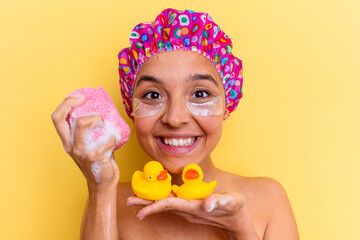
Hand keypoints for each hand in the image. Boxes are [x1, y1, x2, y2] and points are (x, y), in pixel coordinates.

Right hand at [51, 95, 119, 191]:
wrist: (103, 183)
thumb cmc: (99, 160)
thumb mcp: (90, 143)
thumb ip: (92, 129)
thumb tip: (104, 109)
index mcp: (68, 140)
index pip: (57, 118)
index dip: (66, 103)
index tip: (80, 98)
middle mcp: (71, 145)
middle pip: (63, 118)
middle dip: (77, 105)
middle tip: (91, 105)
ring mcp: (80, 152)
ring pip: (82, 124)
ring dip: (97, 119)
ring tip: (106, 125)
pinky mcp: (94, 158)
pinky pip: (104, 140)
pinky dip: (112, 138)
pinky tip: (115, 141)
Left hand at [127, 192, 259, 238]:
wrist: (236, 218)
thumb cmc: (235, 207)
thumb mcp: (232, 202)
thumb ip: (219, 201)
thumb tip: (207, 204)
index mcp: (194, 207)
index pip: (171, 205)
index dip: (155, 207)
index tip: (140, 212)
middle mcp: (188, 209)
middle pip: (162, 205)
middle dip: (146, 203)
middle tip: (128, 201)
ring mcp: (188, 208)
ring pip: (165, 203)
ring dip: (150, 200)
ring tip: (135, 198)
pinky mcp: (190, 205)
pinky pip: (171, 201)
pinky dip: (160, 197)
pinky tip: (153, 194)